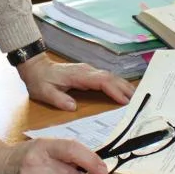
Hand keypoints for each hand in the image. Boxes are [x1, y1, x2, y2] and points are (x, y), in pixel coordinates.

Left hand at [16, 53, 133, 110]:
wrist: (36, 67)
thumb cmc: (40, 80)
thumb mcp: (43, 92)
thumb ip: (57, 99)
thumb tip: (72, 107)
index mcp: (78, 75)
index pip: (101, 81)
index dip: (114, 90)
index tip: (124, 101)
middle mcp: (86, 71)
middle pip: (110, 78)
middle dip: (125, 89)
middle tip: (138, 102)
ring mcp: (88, 71)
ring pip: (110, 76)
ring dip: (123, 86)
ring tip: (136, 98)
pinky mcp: (88, 74)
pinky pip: (106, 78)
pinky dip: (117, 85)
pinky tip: (123, 92)